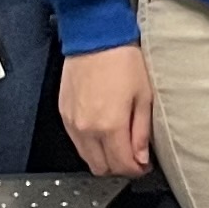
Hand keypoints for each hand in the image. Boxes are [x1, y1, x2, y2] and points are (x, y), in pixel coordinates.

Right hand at [60, 43, 155, 177]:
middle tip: (134, 157)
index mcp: (109, 126)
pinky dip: (90, 144)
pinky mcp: (64, 114)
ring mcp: (72, 123)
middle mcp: (86, 129)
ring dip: (104, 158)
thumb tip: (141, 158)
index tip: (145, 165)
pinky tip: (103, 132)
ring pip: (87, 158)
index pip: (122, 166)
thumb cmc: (122, 61)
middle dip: (119, 168)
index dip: (137, 170)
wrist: (95, 37)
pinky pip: (76, 142)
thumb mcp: (143, 96)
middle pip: (101, 168)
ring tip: (120, 143)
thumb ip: (141, 133)